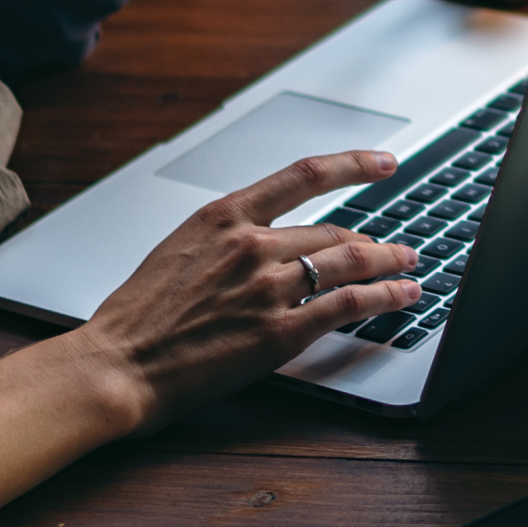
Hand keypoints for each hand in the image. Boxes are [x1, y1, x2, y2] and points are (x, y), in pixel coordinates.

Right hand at [70, 150, 423, 429]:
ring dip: (391, 263)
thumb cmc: (138, 317)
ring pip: (351, 261)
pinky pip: (350, 304)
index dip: (354, 164)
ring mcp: (268, 286)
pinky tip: (403, 297)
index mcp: (223, 217)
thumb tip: (266, 240)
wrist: (118, 364)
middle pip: (334, 230)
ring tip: (410, 266)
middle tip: (396, 247)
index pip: (304, 174)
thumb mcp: (179, 253)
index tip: (383, 162)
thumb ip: (227, 241)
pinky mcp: (281, 331)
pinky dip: (386, 297)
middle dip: (372, 240)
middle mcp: (252, 244)